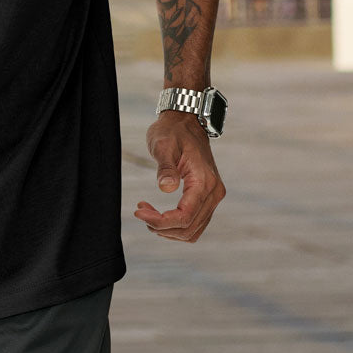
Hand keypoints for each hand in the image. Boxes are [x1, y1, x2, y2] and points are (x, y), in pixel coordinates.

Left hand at [133, 109, 225, 241]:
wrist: (187, 122)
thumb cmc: (173, 131)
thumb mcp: (163, 145)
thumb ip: (166, 167)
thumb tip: (166, 188)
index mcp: (204, 181)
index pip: (185, 216)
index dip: (161, 221)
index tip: (139, 212)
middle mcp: (214, 192)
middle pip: (189, 228)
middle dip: (162, 226)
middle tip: (140, 212)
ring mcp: (213, 196)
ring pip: (193, 230)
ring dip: (169, 229)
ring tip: (148, 214)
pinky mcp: (207, 197)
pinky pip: (195, 223)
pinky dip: (177, 225)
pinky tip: (160, 215)